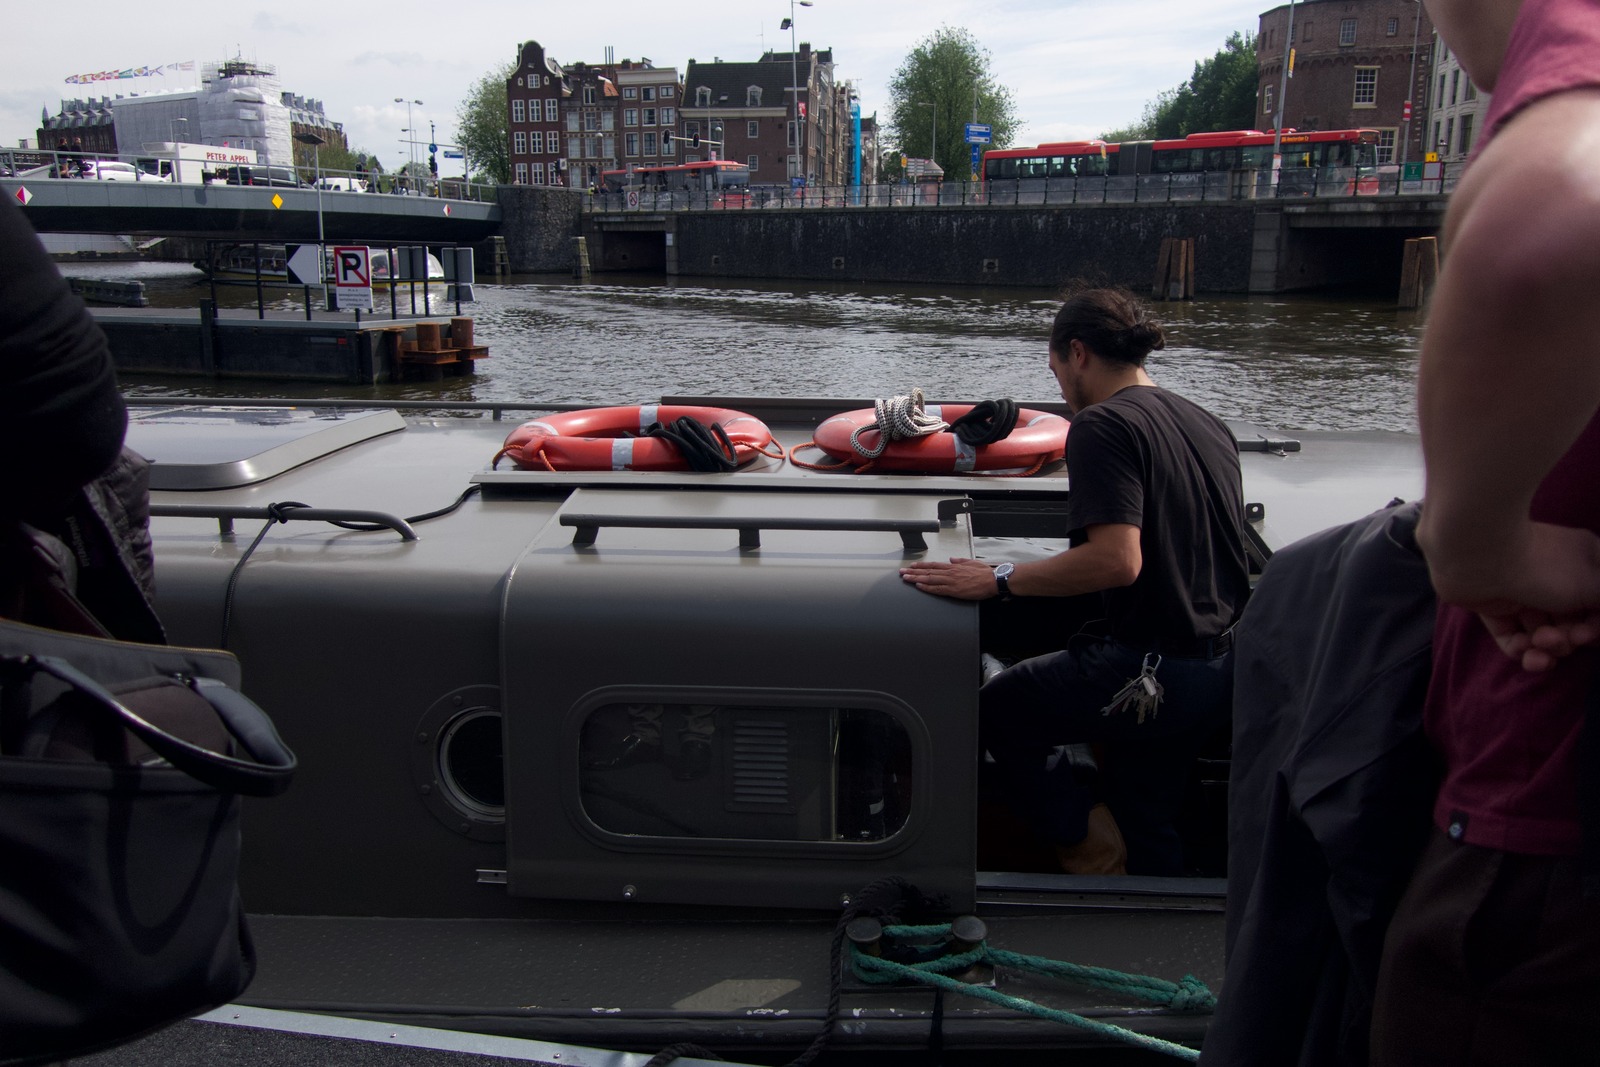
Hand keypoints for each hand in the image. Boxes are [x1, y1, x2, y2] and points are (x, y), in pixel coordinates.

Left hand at [899, 557, 998, 600]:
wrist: (992, 580)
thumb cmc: (984, 573)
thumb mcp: (971, 562)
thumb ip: (960, 561)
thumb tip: (951, 559)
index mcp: (953, 566)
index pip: (933, 565)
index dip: (921, 566)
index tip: (912, 566)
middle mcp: (949, 573)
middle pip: (927, 571)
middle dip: (913, 572)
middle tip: (902, 572)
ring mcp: (951, 581)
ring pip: (929, 579)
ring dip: (916, 579)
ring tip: (906, 579)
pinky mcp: (954, 590)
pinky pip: (937, 589)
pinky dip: (927, 587)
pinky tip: (919, 586)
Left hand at [1420, 517, 1599, 669]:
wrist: (1482, 556)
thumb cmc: (1547, 566)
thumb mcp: (1595, 584)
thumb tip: (1598, 617)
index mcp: (1583, 566)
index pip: (1595, 607)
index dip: (1596, 626)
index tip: (1589, 632)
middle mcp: (1554, 579)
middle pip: (1571, 624)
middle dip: (1572, 638)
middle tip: (1568, 637)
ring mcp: (1524, 594)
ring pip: (1542, 635)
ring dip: (1547, 646)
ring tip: (1540, 641)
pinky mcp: (1495, 609)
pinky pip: (1513, 639)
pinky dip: (1521, 649)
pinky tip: (1525, 649)